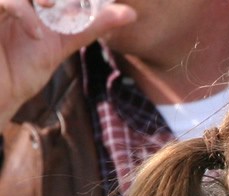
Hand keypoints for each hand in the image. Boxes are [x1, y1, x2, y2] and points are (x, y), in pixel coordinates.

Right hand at [0, 0, 135, 125]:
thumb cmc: (22, 71)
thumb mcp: (62, 43)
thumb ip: (91, 25)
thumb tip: (130, 13)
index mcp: (24, 0)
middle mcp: (9, 1)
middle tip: (66, 1)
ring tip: (52, 5)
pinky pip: (3, 2)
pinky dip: (22, 12)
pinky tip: (36, 34)